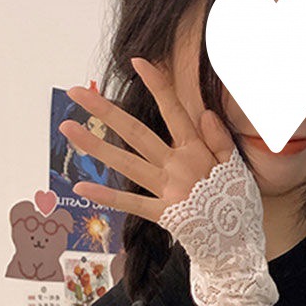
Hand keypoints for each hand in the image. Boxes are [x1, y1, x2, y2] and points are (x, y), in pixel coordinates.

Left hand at [58, 57, 236, 223]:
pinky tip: (81, 187)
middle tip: (76, 92)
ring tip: (67, 129)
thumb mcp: (236, 166)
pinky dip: (106, 197)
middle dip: (104, 111)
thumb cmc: (237, 204)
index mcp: (196, 151)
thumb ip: (219, 139)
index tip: (138, 62)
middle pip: (135, 132)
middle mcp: (177, 165)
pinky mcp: (162, 213)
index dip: (157, 85)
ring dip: (94, 145)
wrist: (238, 243)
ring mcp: (167, 189)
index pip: (174, 111)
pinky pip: (130, 203)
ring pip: (126, 163)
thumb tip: (204, 113)